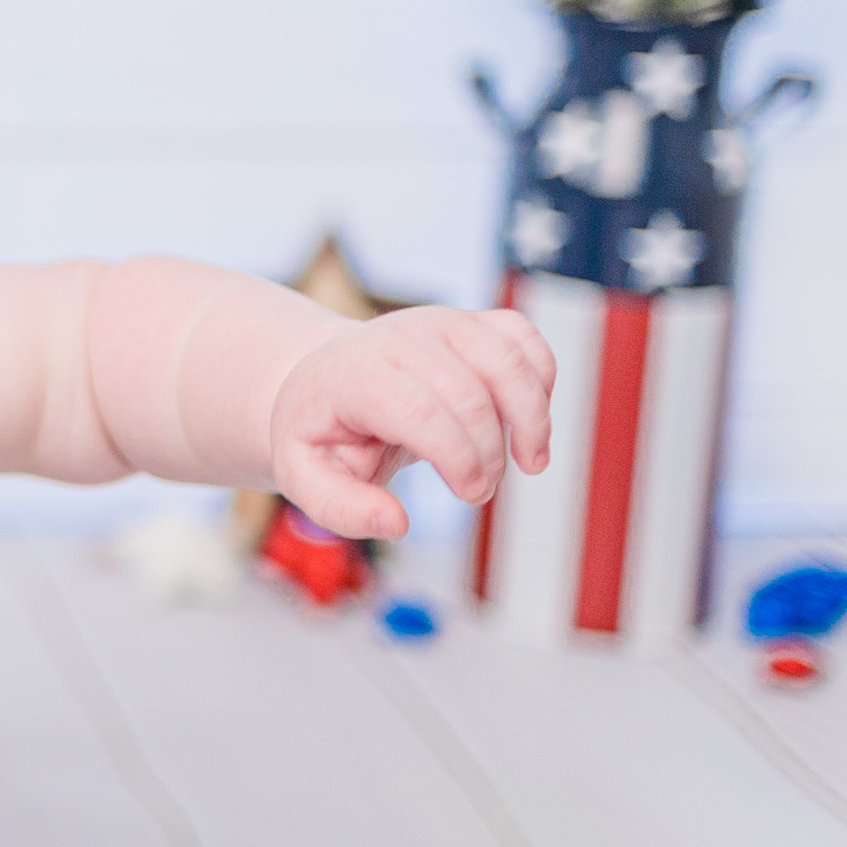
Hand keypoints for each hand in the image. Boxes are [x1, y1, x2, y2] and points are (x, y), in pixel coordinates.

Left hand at [268, 306, 554, 540]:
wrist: (326, 376)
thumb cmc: (321, 430)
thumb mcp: (305, 475)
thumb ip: (341, 508)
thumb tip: (396, 524)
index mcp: (354, 376)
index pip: (418, 410)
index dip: (458, 457)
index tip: (469, 494)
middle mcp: (398, 339)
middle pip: (469, 394)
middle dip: (488, 453)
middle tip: (479, 490)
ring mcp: (438, 323)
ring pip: (507, 360)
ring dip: (533, 418)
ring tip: (529, 463)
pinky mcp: (469, 322)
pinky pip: (523, 337)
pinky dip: (542, 380)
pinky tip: (528, 420)